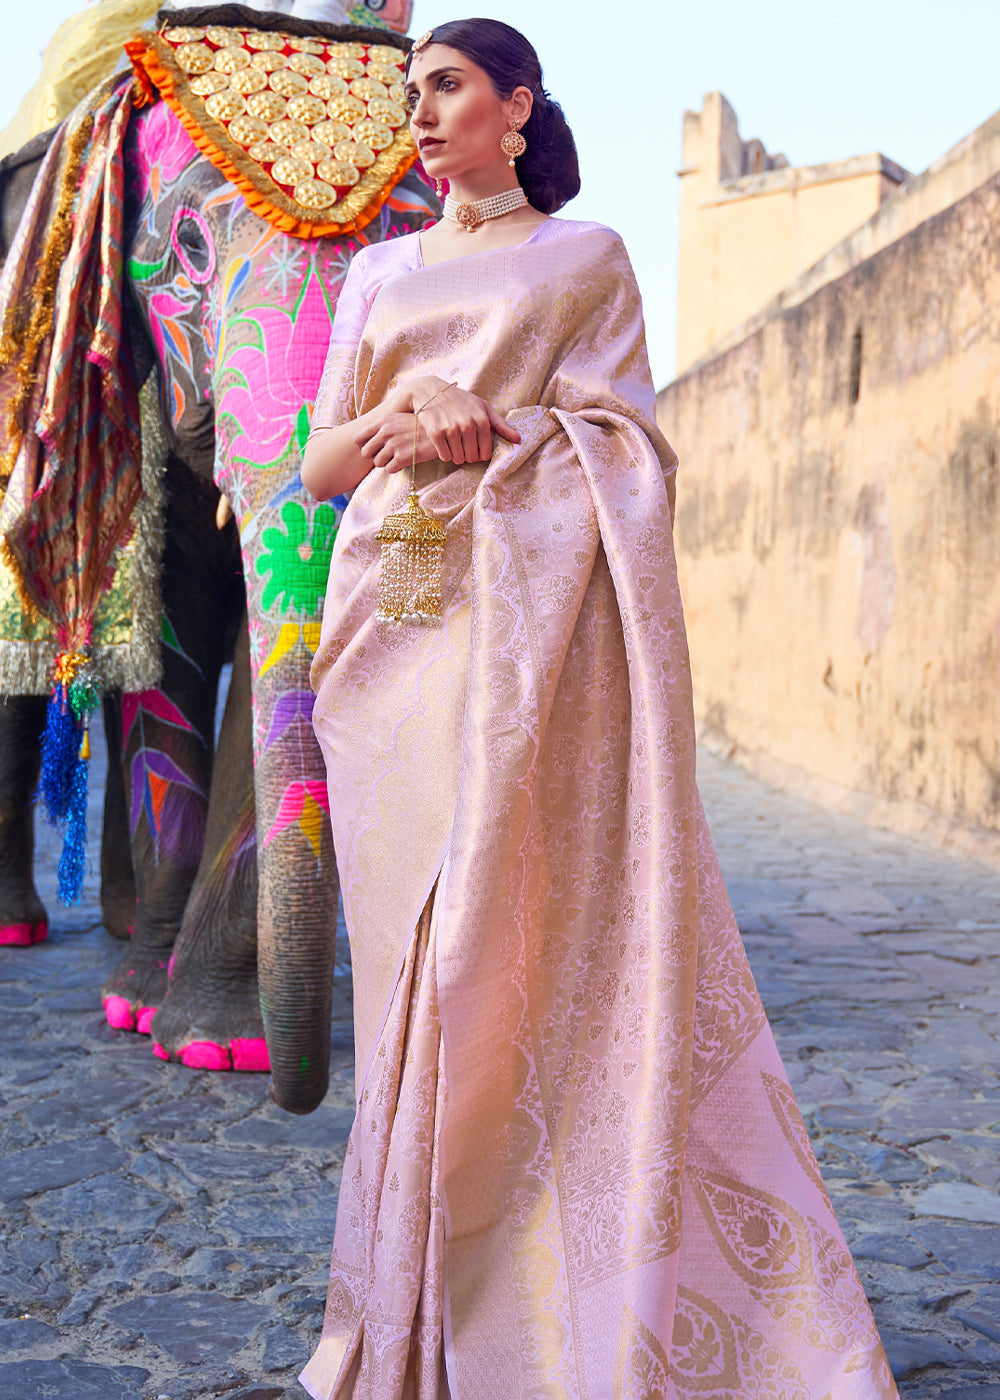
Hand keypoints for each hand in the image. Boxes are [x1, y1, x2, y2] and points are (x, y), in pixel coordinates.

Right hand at [358, 385, 521, 472]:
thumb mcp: (483, 408)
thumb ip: (501, 425)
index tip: (476, 450)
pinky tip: (445, 446)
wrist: (431, 390)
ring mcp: (451, 429)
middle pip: (472, 457)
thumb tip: (518, 440)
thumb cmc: (462, 400)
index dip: (481, 454)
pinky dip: (445, 455)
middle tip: (465, 449)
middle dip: (469, 457)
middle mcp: (467, 424)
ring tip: (455, 447)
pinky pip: (445, 456)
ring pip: (458, 458)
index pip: (486, 453)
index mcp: (482, 420)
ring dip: (457, 456)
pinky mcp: (436, 433)